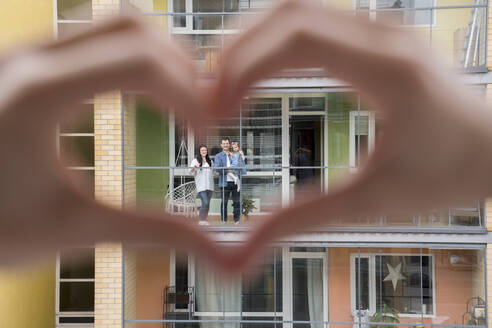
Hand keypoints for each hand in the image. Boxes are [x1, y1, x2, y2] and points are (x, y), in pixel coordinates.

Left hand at [0, 15, 225, 266]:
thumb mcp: (73, 229)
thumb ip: (149, 231)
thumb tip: (208, 245)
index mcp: (38, 96)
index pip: (141, 64)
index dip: (189, 97)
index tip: (203, 136)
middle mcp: (29, 59)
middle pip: (134, 29)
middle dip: (182, 69)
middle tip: (199, 113)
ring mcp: (26, 54)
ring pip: (115, 24)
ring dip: (159, 56)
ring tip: (178, 100)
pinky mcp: (28, 62)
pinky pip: (95, 37)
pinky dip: (133, 58)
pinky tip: (142, 95)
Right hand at [208, 0, 491, 269]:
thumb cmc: (452, 174)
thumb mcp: (375, 201)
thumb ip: (305, 216)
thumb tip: (248, 240)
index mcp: (390, 69)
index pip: (298, 36)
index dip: (243, 64)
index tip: (215, 108)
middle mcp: (385, 34)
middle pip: (289, 11)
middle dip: (236, 48)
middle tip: (206, 94)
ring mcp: (381, 28)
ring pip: (297, 9)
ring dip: (251, 40)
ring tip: (222, 83)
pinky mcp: (375, 35)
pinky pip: (313, 21)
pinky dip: (274, 41)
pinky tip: (256, 70)